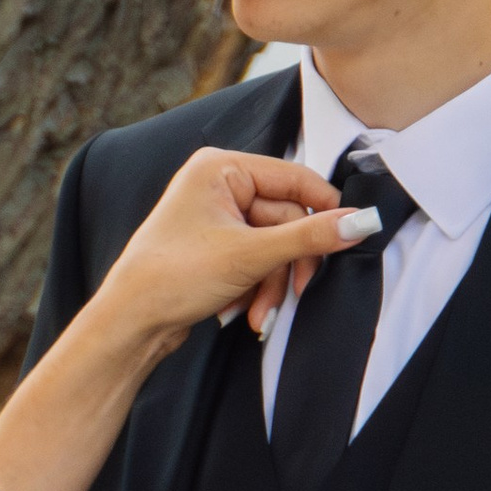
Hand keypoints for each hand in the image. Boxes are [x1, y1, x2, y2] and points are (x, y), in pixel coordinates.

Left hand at [91, 150, 375, 361]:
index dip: (324, 210)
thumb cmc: (172, 277)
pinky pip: (256, 261)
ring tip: (257, 314)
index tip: (352, 235)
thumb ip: (309, 236)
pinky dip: (255, 288)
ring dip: (272, 284)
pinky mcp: (215, 247)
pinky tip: (241, 312)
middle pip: (286, 219)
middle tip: (298, 292)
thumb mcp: (251, 255)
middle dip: (288, 265)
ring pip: (273, 247)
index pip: (294, 179)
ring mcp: (216, 217)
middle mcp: (217, 185)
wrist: (130, 323)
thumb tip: (361, 221)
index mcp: (220, 167)